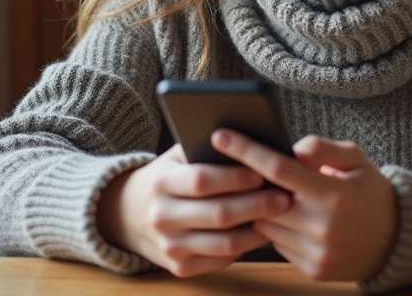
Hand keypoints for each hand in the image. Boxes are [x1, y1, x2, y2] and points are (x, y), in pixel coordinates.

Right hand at [96, 143, 291, 277]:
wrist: (127, 214)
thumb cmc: (166, 177)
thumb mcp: (175, 157)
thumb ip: (204, 150)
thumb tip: (250, 144)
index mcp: (161, 182)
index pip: (202, 180)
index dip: (235, 178)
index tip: (262, 172)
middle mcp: (162, 217)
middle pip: (218, 214)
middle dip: (256, 205)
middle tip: (283, 196)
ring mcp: (170, 246)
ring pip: (224, 244)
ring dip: (257, 230)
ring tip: (278, 215)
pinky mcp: (179, 267)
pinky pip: (220, 261)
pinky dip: (245, 248)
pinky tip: (260, 232)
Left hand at [212, 130, 397, 281]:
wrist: (397, 239)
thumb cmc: (371, 191)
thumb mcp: (356, 158)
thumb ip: (321, 148)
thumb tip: (288, 149)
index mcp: (334, 193)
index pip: (279, 169)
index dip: (247, 151)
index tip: (221, 137)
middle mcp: (323, 226)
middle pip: (265, 201)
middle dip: (253, 185)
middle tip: (247, 171)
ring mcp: (317, 252)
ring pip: (266, 226)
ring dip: (265, 210)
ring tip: (280, 197)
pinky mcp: (313, 270)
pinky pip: (278, 246)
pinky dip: (279, 231)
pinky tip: (295, 220)